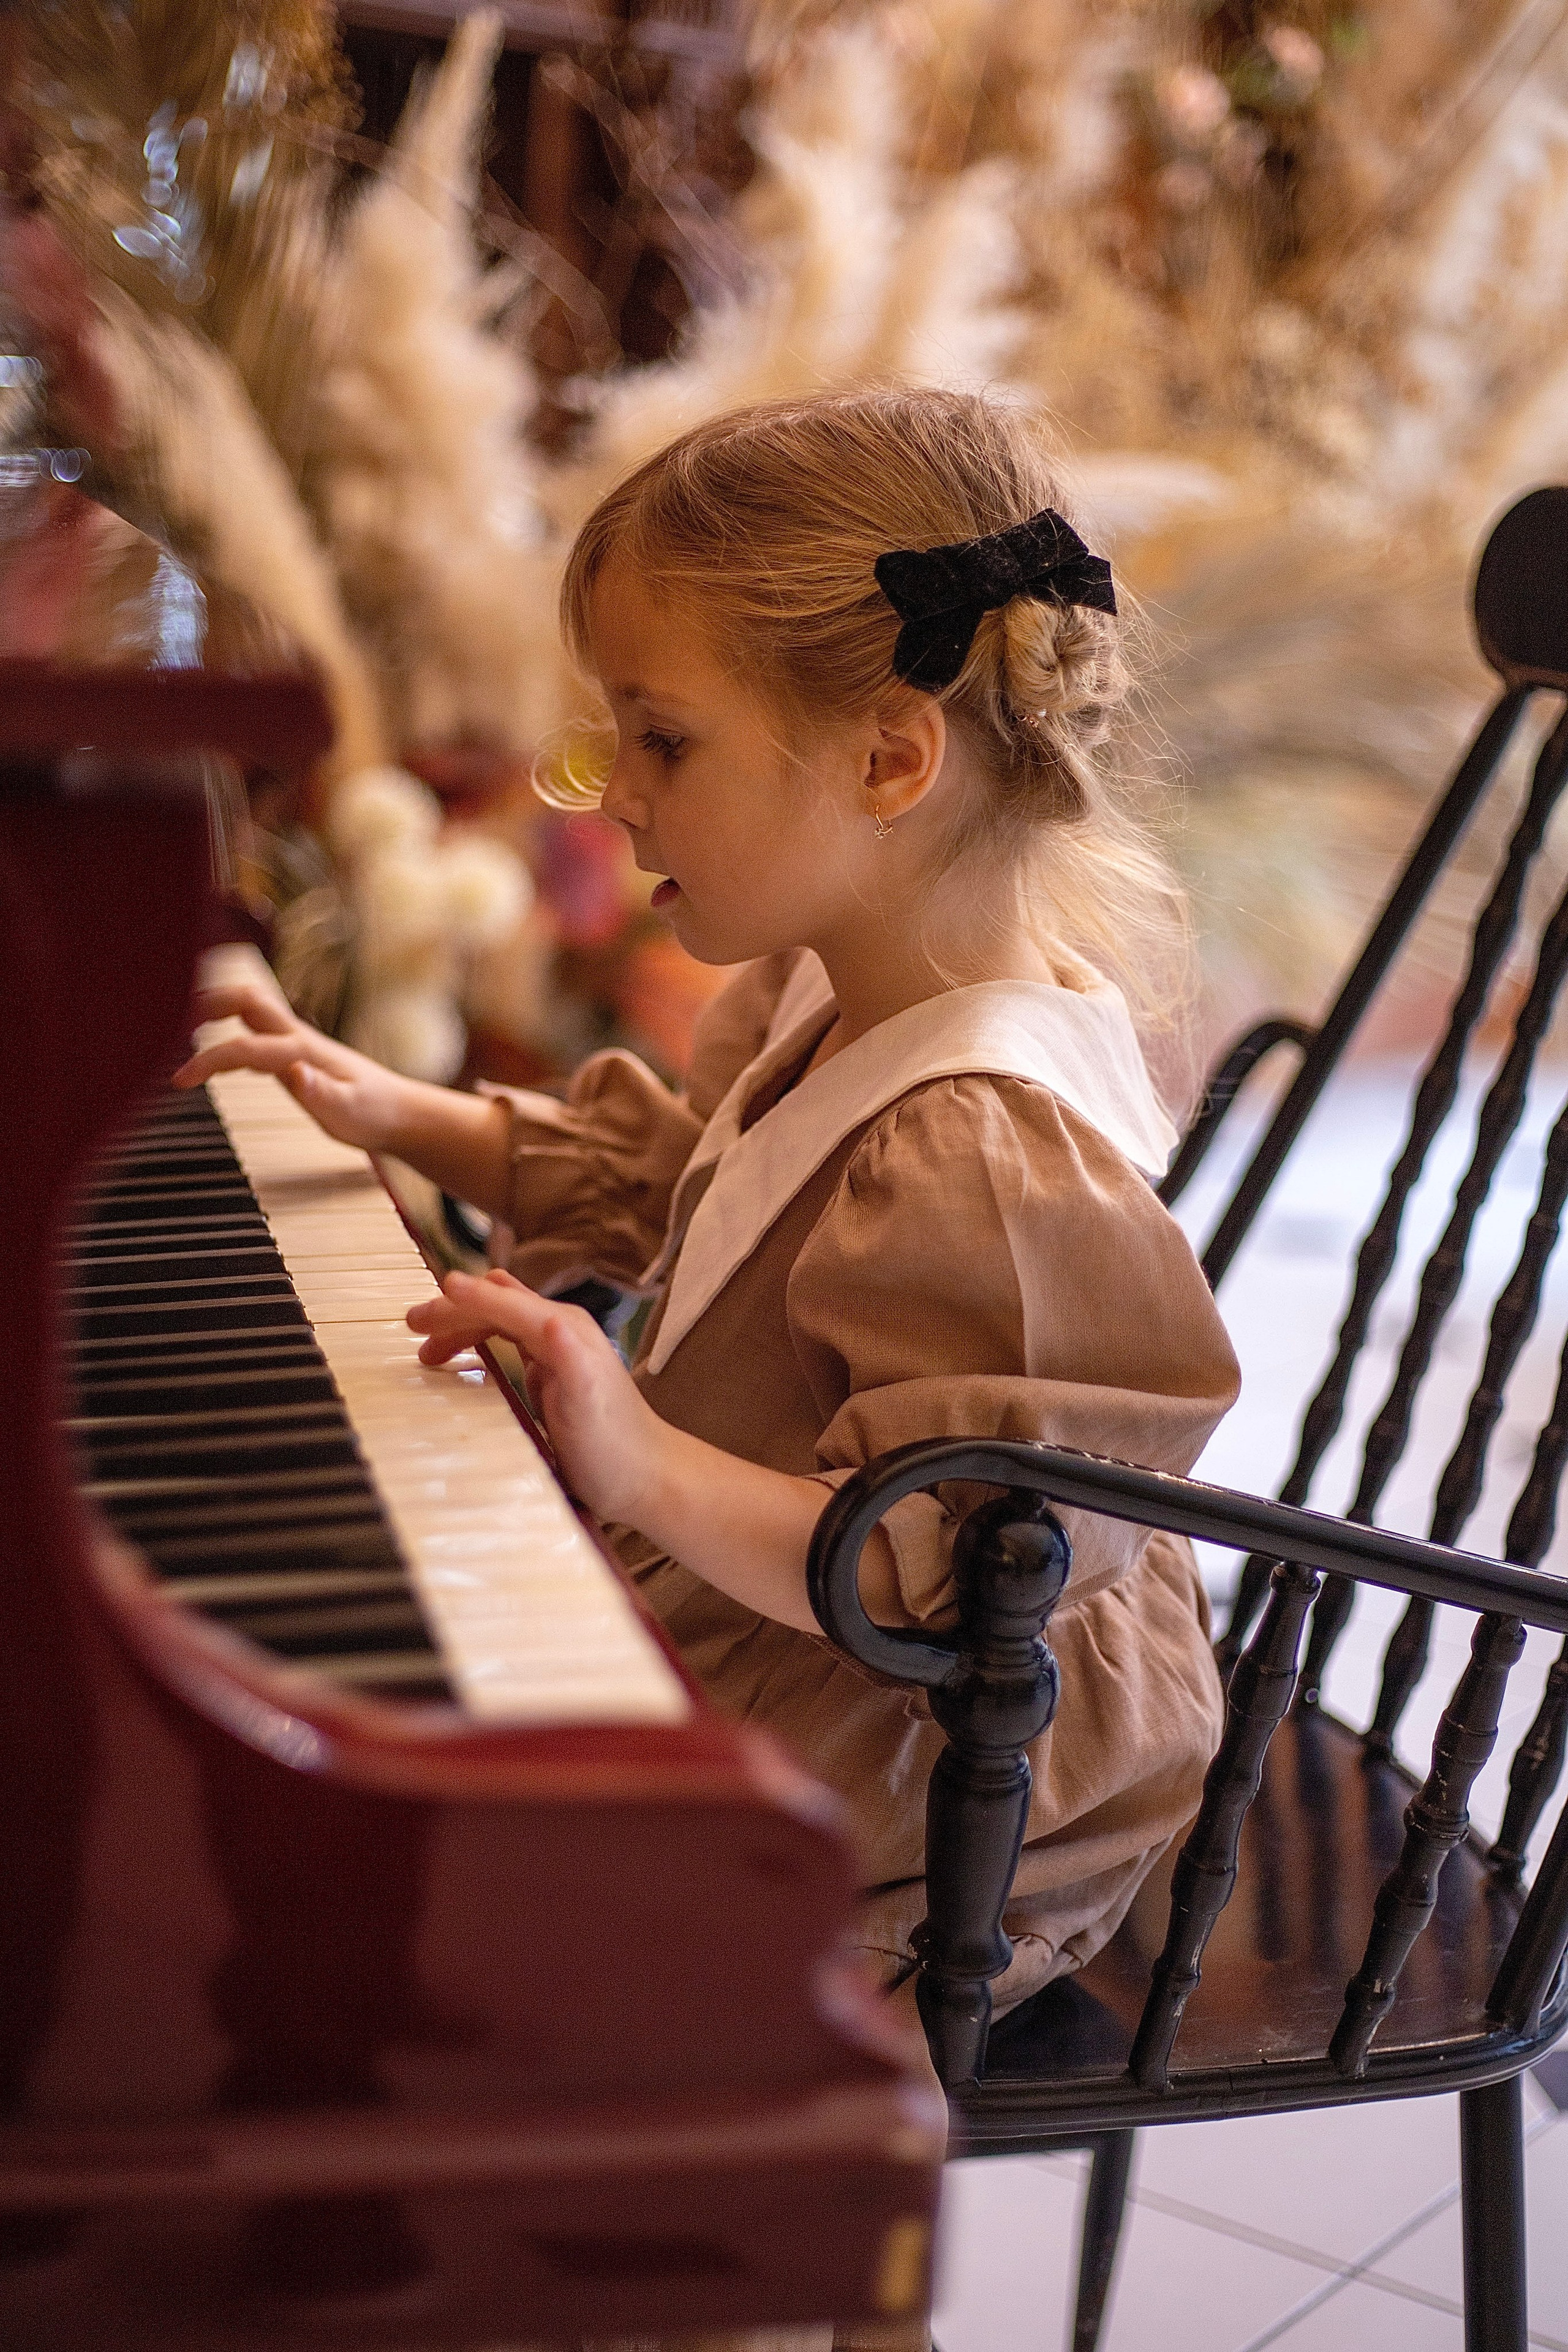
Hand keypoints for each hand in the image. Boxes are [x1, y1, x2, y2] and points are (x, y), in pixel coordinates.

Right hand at [174, 984, 412, 1151]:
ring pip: (247, 1009)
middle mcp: (296, 1037)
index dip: (208, 1060)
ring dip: (211, 1008)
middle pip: (244, 999)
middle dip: (203, 1001)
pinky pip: (253, 1029)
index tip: (176, 1080)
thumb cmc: (376, 1114)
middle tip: (161, 1017)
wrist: (402, 1113)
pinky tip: (210, 1044)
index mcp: (303, 1051)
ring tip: (170, 1021)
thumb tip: (293, 1071)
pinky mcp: (295, 1052)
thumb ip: (321, 1092)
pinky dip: (226, 1028)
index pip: (243, 1046)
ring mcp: (295, 1041)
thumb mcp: (350, 1112)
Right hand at [408, 1269, 668, 1526]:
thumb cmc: (614, 1448)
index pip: (502, 1301)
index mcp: (565, 1330)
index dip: (460, 1302)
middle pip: (497, 1303)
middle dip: (453, 1310)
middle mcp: (563, 1331)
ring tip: (429, 1351)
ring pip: (500, 1319)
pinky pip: (509, 1340)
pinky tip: (465, 1361)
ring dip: (462, 1325)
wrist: (648, 1479)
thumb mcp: (588, 1404)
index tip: (419, 1312)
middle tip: (412, 1328)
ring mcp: (559, 1351)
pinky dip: (479, 1340)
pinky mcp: (555, 1373)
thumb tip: (545, 1319)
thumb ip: (568, 1357)